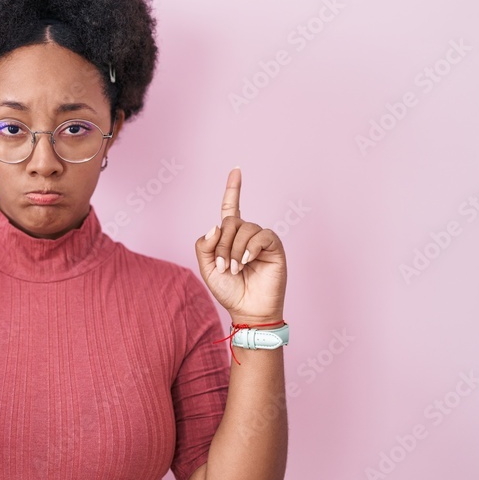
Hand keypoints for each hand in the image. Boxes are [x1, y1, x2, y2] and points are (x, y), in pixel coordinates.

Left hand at [194, 167, 286, 324]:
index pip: (231, 208)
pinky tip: (246, 262)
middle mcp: (247, 235)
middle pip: (230, 222)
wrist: (247, 310)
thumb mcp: (207, 267)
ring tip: (235, 269)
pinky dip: (250, 248)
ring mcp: (261, 240)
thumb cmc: (229, 290)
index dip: (233, 189)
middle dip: (222, 245)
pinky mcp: (274, 247)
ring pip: (244, 229)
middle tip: (223, 267)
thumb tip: (216, 225)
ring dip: (234, 250)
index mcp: (230, 237)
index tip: (236, 169)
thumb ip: (205, 245)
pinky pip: (261, 236)